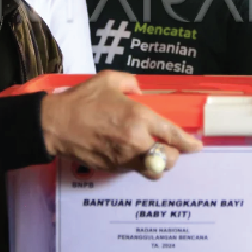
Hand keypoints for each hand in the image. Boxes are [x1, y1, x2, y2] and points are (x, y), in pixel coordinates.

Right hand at [41, 71, 202, 179]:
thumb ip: (131, 83)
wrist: (55, 125)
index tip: (196, 146)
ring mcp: (124, 158)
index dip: (189, 143)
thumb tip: (141, 91)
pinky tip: (131, 154)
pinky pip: (133, 170)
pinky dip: (137, 164)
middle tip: (171, 148)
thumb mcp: (109, 80)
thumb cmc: (82, 101)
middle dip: (174, 156)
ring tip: (153, 155)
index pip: (173, 136)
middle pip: (168, 160)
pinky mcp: (112, 169)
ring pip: (153, 171)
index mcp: (139, 118)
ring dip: (157, 164)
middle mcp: (136, 141)